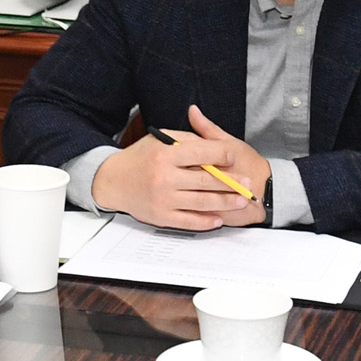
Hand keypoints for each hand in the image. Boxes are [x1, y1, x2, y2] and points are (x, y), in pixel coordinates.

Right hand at [92, 105, 269, 229]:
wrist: (112, 181)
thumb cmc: (138, 158)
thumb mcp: (159, 140)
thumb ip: (186, 139)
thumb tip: (212, 144)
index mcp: (165, 154)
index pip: (202, 153)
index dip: (221, 155)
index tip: (233, 157)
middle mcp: (165, 177)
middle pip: (207, 180)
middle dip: (231, 182)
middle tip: (247, 183)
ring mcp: (164, 199)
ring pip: (202, 202)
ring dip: (225, 202)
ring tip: (241, 200)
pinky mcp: (161, 216)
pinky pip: (189, 221)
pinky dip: (206, 221)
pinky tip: (219, 219)